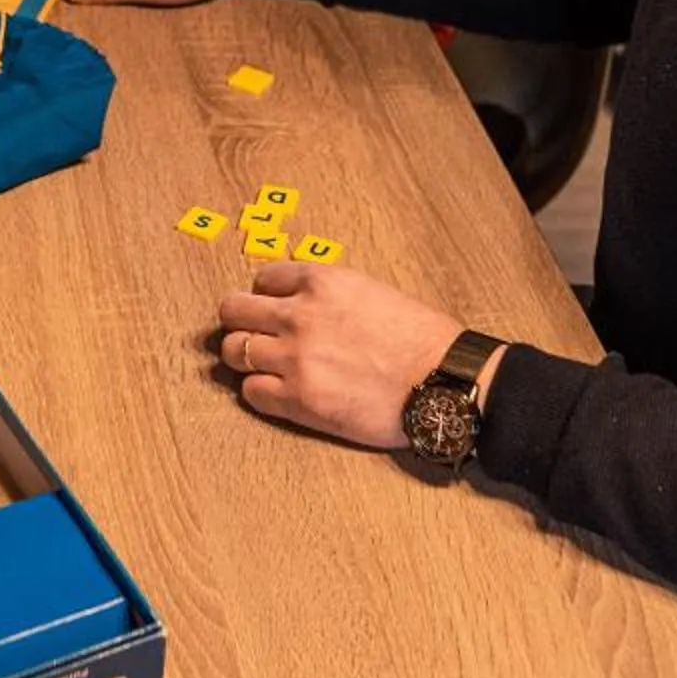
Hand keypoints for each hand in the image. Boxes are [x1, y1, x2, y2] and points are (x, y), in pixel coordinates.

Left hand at [217, 264, 467, 448]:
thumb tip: (306, 305)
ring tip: (264, 367)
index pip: (263, 278)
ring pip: (234, 351)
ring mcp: (294, 358)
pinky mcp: (298, 399)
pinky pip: (251, 392)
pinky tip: (280, 393)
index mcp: (321, 281)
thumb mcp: (373, 292)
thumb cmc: (421, 339)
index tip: (273, 309)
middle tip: (254, 336)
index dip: (266, 296)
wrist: (443, 381)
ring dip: (246, 358)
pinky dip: (260, 393)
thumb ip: (330, 296)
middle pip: (233, 310)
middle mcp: (299, 315)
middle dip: (241, 322)